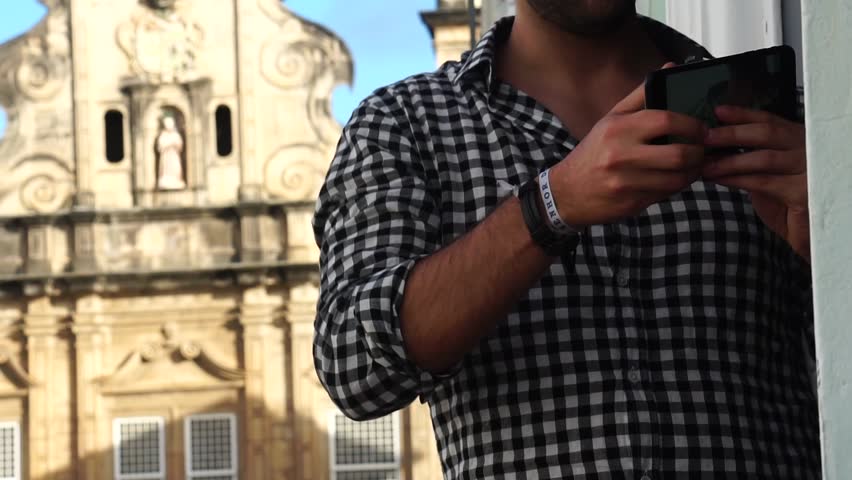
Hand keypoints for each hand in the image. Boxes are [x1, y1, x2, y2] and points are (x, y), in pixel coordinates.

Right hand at [549, 74, 708, 226]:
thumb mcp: (611, 119)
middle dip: (699, 152)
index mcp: (617, 129)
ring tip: (694, 164)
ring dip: (693, 172)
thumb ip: (641, 95)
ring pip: (676, 178)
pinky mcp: (630, 202)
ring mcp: (625, 182)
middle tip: (703, 149)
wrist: (567, 192)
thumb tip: (670, 67)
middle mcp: (620, 155)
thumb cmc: (593, 152)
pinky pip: (665, 193)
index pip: (666, 121)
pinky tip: (677, 178)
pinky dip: (677, 185)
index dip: (692, 125)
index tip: (702, 128)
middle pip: (678, 154)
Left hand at [702, 105, 809, 261]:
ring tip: (705, 164)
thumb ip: (752, 159)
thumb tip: (717, 147)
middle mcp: (809, 149)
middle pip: (767, 133)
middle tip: (704, 136)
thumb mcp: (769, 175)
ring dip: (729, 160)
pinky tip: (718, 179)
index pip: (771, 121)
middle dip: (732, 133)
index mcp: (801, 140)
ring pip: (763, 157)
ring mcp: (809, 169)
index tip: (718, 111)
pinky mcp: (803, 192)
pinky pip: (762, 182)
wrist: (808, 234)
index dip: (743, 115)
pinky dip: (736, 179)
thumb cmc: (787, 203)